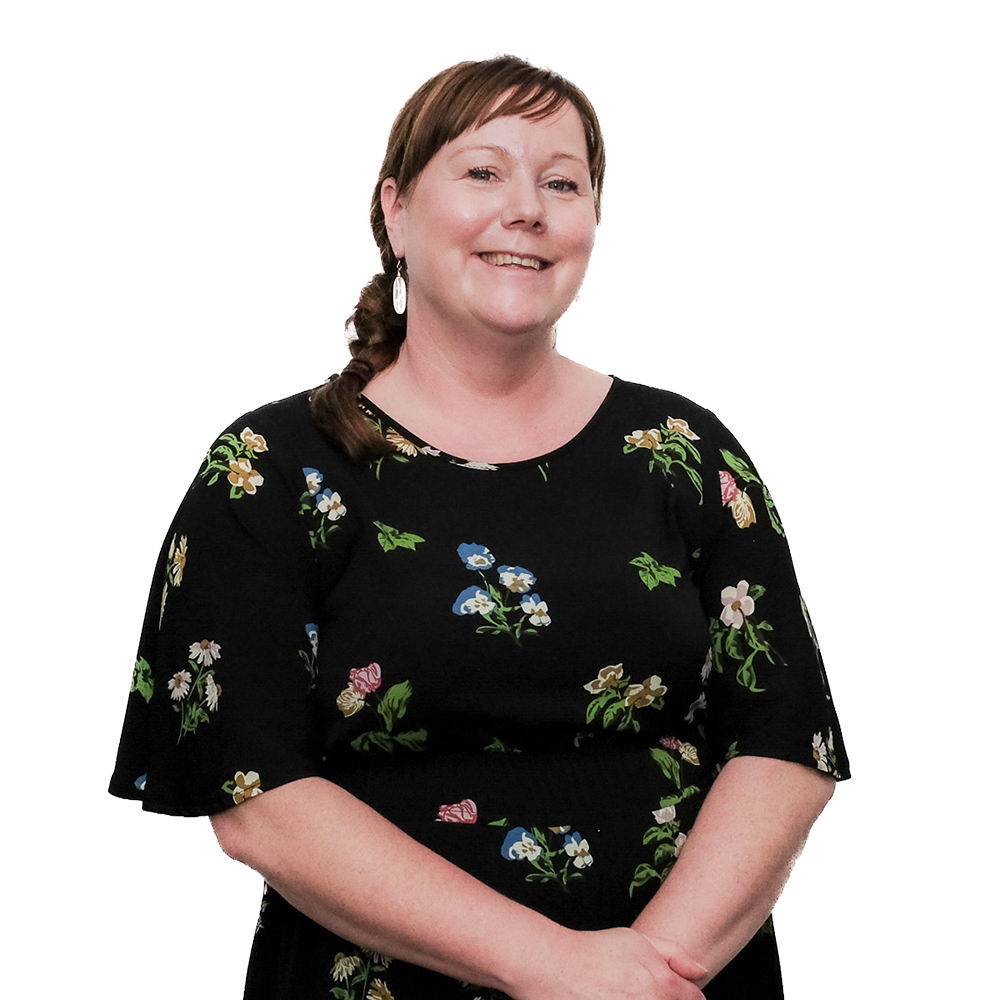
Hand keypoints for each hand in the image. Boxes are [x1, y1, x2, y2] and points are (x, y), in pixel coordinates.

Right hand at [514, 926, 706, 999]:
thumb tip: (702, 971)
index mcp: (664, 986)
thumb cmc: (594, 952)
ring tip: (622, 991)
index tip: (674, 992)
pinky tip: (612, 996)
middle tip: (636, 988)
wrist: (554, 967)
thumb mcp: (639, 940)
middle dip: (662, 998)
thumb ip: (675, 955)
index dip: (687, 995)